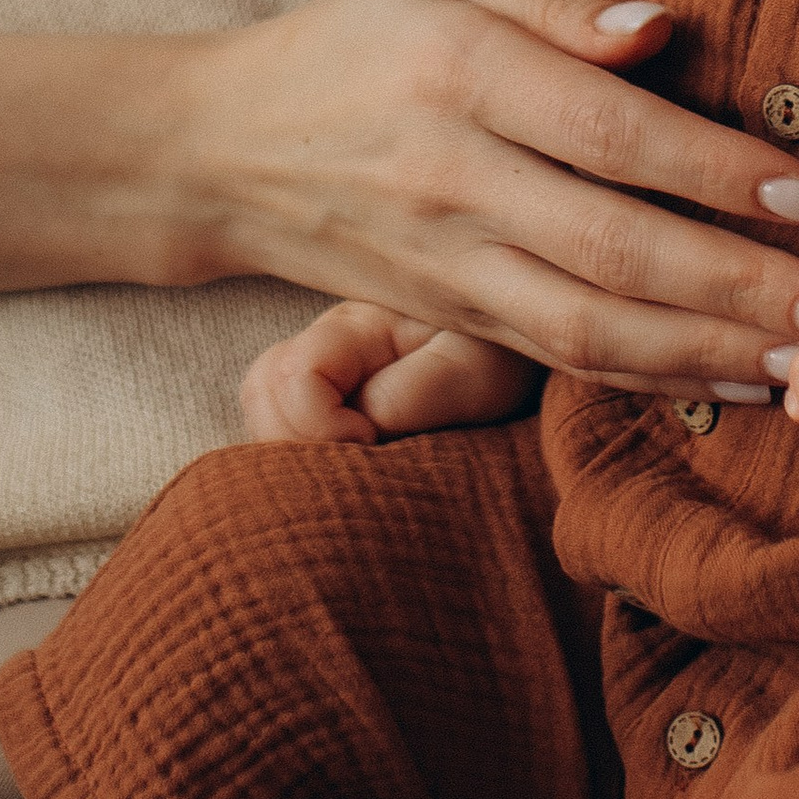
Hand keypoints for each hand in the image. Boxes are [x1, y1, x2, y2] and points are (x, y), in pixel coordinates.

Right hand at [181, 0, 798, 393]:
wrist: (215, 148)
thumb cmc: (349, 45)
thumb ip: (555, 10)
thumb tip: (665, 29)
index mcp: (455, 72)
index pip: (606, 134)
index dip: (715, 169)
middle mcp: (449, 178)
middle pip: (611, 249)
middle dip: (736, 287)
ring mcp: (441, 262)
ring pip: (585, 328)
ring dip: (705, 353)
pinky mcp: (441, 315)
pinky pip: (555, 357)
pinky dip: (647, 376)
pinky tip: (727, 378)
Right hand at [241, 302, 536, 443]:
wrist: (536, 352)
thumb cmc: (508, 361)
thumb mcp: (481, 372)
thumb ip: (419, 391)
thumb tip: (360, 422)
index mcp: (362, 325)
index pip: (294, 374)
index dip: (322, 426)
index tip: (375, 446)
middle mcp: (331, 344)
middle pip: (263, 389)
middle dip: (295, 442)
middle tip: (361, 465)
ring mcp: (326, 372)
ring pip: (262, 409)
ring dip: (293, 451)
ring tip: (354, 472)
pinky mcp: (331, 401)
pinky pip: (282, 428)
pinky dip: (302, 456)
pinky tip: (348, 473)